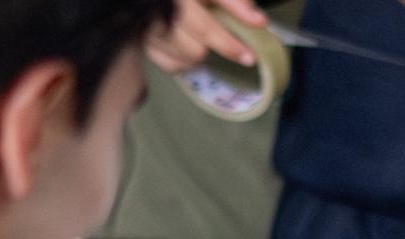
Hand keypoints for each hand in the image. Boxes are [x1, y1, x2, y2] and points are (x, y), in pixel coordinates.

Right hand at [147, 0, 267, 72]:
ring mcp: (148, 34)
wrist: (159, 0)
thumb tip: (259, 22)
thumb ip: (233, 3)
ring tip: (199, 36)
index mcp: (178, 3)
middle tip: (219, 37)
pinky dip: (183, 61)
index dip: (227, 45)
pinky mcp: (145, 46)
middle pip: (195, 51)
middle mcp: (158, 19)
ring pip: (184, 61)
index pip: (204, 29)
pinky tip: (186, 46)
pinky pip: (171, 66)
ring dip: (197, 54)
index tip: (248, 57)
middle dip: (211, 46)